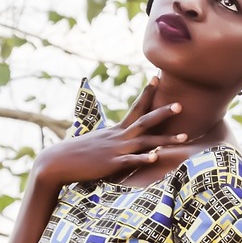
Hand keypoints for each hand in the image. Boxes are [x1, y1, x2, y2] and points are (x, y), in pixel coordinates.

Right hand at [32, 78, 188, 187]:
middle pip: (145, 121)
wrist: (57, 162)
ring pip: (145, 142)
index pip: (136, 107)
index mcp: (116, 130)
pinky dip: (143, 159)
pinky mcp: (111, 164)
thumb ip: (112, 138)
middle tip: (180, 104)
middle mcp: (118, 137)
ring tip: (184, 137)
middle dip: (163, 113)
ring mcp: (116, 150)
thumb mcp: (98, 141)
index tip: (158, 77)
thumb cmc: (77, 153)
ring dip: (165, 139)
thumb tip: (119, 136)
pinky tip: (156, 157)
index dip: (147, 93)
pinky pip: (131, 161)